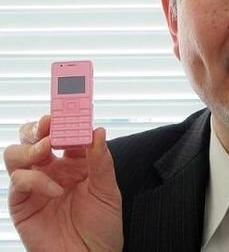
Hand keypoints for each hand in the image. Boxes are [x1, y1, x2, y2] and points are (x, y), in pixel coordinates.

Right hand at [4, 116, 122, 251]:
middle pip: (33, 137)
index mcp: (75, 162)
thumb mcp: (108, 190)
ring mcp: (36, 185)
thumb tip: (97, 130)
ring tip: (48, 149)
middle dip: (39, 126)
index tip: (71, 105)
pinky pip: (18, 182)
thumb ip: (101, 160)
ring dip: (30, 146)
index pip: (64, 131)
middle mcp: (53, 169)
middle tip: (51, 123)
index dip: (65, 118)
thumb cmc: (102, 227)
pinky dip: (34, 179)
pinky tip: (55, 189)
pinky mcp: (23, 204)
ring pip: (16, 153)